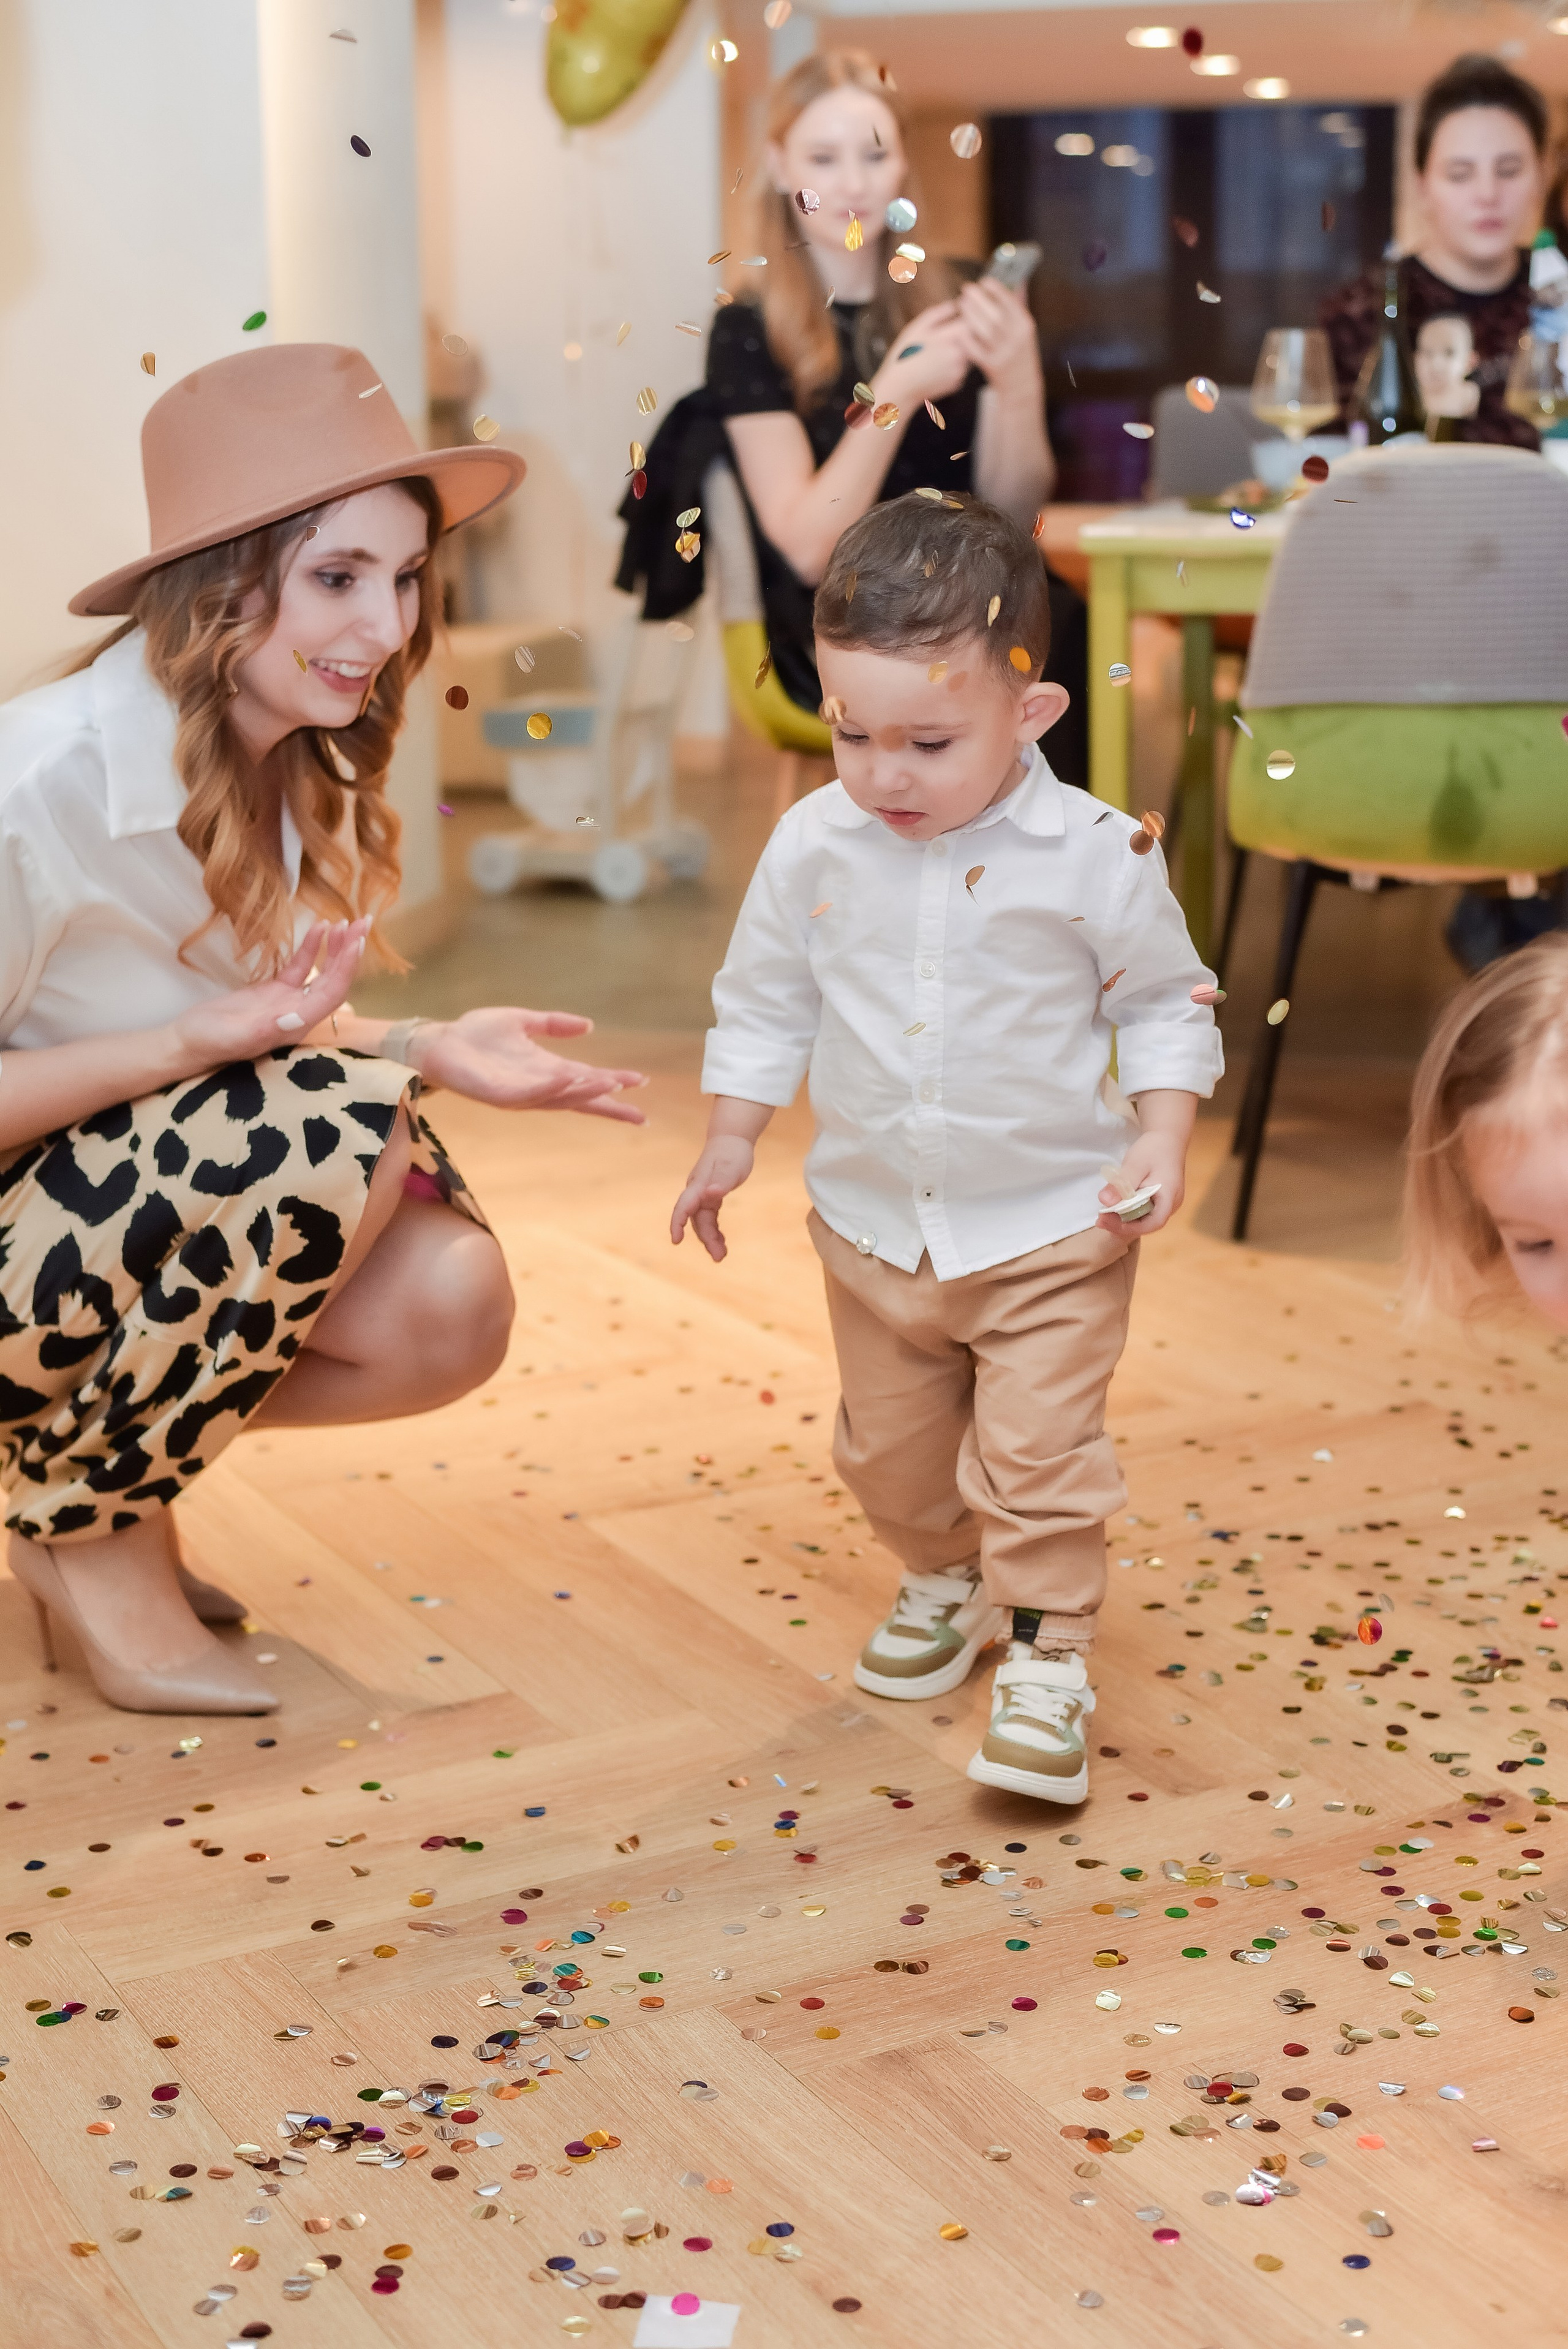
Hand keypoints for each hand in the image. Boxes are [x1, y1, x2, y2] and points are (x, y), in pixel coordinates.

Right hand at [169, 918, 369, 1067]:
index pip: (331, 993)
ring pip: (321, 972)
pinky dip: (311, 948)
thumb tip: (296, 1019)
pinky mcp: (274, 992)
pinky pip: (300, 967)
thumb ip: (265, 1029)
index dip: (346, 968)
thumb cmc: (208, 1042)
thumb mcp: (236, 1036)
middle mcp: (300, 1014)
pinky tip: (320, 927)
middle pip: (334, 980)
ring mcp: (288, 1002)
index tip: (357, 941)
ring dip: (337, 948)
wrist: (186, 1042)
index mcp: (296, 1025)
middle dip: (350, 952)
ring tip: (348, 921)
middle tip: (364, 921)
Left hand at [412, 1007, 647, 1122]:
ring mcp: (521, 1094)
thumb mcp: (522, 1021)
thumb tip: (589, 1026)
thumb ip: (553, 1023)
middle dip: (609, 1104)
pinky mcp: (501, 1095)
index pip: (586, 1079)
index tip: (640, 1080)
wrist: (439, 1042)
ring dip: (587, 1092)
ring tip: (612, 1083)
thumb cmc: (474, 1034)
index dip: (612, 1082)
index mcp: (545, 1070)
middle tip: (639, 1113)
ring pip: (562, 1098)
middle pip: (581, 1099)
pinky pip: (533, 1093)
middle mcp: (538, 1086)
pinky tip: (573, 1076)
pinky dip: (554, 1087)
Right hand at [670, 1135, 755, 1261]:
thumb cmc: (732, 1151)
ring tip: (721, 1255)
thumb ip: (722, 1180)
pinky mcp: (711, 1197)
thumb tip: (712, 1194)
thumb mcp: (731, 1166)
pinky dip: (715, 1230)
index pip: (684, 1206)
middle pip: (696, 1220)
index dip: (678, 1223)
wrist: (732, 1139)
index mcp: (698, 1185)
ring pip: (703, 1222)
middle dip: (706, 1239)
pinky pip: (710, 1218)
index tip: (676, 1240)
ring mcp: (703, 1195)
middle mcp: (697, 1192)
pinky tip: (722, 1242)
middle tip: (719, 1257)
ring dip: (711, 1238)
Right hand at [878, 301, 972, 407]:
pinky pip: (962, 368)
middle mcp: (960, 356)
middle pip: (973, 338)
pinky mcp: (958, 383)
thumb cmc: (904, 355)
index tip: (958, 314)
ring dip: (961, 348)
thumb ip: (937, 313)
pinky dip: (955, 363)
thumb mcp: (916, 328)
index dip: (966, 315)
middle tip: (946, 333)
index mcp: (951, 338)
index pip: (970, 321)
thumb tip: (955, 304)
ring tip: (940, 349)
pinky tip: (938, 364)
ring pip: (969, 353)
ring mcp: (960, 371)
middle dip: (964, 333)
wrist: (899, 389)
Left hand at [956, 278, 1042, 402]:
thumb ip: (1019, 304)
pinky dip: (966, 338)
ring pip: (984, 330)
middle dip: (979, 299)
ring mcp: (1003, 353)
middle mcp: (1016, 339)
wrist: (1020, 384)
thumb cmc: (1020, 350)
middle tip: (966, 289)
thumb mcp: (1024, 327)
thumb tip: (1018, 279)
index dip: (996, 289)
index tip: (984, 281)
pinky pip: (975, 349)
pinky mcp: (991, 366)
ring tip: (962, 304)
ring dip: (971, 315)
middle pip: (995, 315)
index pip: (1011, 302)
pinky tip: (959, 329)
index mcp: (1025, 325)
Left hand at [1095, 1131, 1186, 1237]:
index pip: (1153, 1223)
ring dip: (1125, 1219)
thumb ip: (1121, 1184)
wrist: (1167, 1137)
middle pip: (1148, 1224)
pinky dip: (1129, 1211)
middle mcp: (1172, 1204)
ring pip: (1146, 1219)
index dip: (1130, 1228)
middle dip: (1123, 1225)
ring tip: (1104, 1213)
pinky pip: (1145, 1211)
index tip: (1107, 1221)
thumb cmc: (1153, 1149)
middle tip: (1100, 1218)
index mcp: (1170, 1197)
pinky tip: (1116, 1205)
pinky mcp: (1161, 1199)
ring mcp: (1168, 1202)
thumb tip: (1104, 1201)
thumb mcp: (1135, 1164)